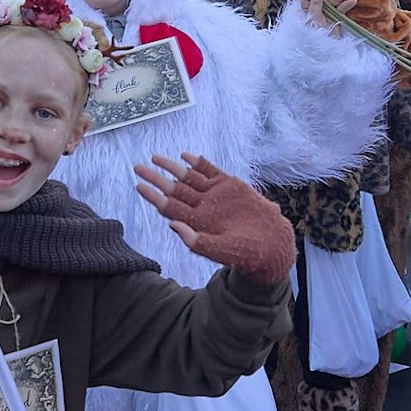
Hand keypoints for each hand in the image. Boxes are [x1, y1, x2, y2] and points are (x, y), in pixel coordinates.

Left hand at [134, 153, 294, 284]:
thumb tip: (172, 226)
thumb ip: (196, 241)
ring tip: (156, 157)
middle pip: (174, 189)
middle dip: (156, 178)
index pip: (170, 206)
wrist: (272, 245)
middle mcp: (203, 207)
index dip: (154, 196)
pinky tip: (187, 156)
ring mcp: (216, 195)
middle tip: (138, 167)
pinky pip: (211, 171)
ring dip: (173, 168)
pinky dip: (200, 163)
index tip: (139, 185)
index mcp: (197, 222)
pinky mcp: (231, 186)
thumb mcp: (219, 250)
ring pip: (190, 177)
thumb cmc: (245, 254)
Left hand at [301, 0, 357, 32]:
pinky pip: (341, 8)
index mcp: (307, 6)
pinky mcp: (335, 17)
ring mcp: (327, 11)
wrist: (322, 48)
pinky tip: (353, 1)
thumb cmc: (313, 34)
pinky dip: (347, 5)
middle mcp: (316, 6)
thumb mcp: (312, 18)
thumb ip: (314, 4)